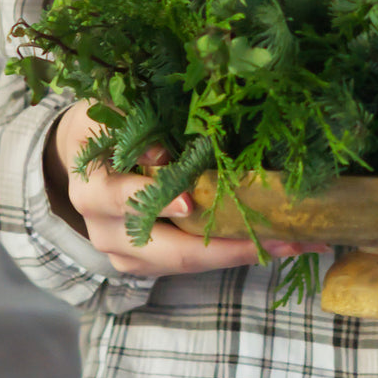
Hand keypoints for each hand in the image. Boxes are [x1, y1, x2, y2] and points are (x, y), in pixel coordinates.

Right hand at [44, 100, 328, 276]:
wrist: (83, 155)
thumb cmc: (107, 125)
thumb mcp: (112, 113)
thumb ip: (133, 123)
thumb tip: (162, 153)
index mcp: (93, 186)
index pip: (122, 198)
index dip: (157, 200)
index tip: (190, 202)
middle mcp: (104, 228)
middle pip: (168, 248)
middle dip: (226, 246)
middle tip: (278, 236)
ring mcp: (125, 251)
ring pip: (185, 262)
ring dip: (242, 253)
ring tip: (294, 241)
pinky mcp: (144, 262)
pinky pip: (191, 264)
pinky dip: (233, 254)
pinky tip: (278, 243)